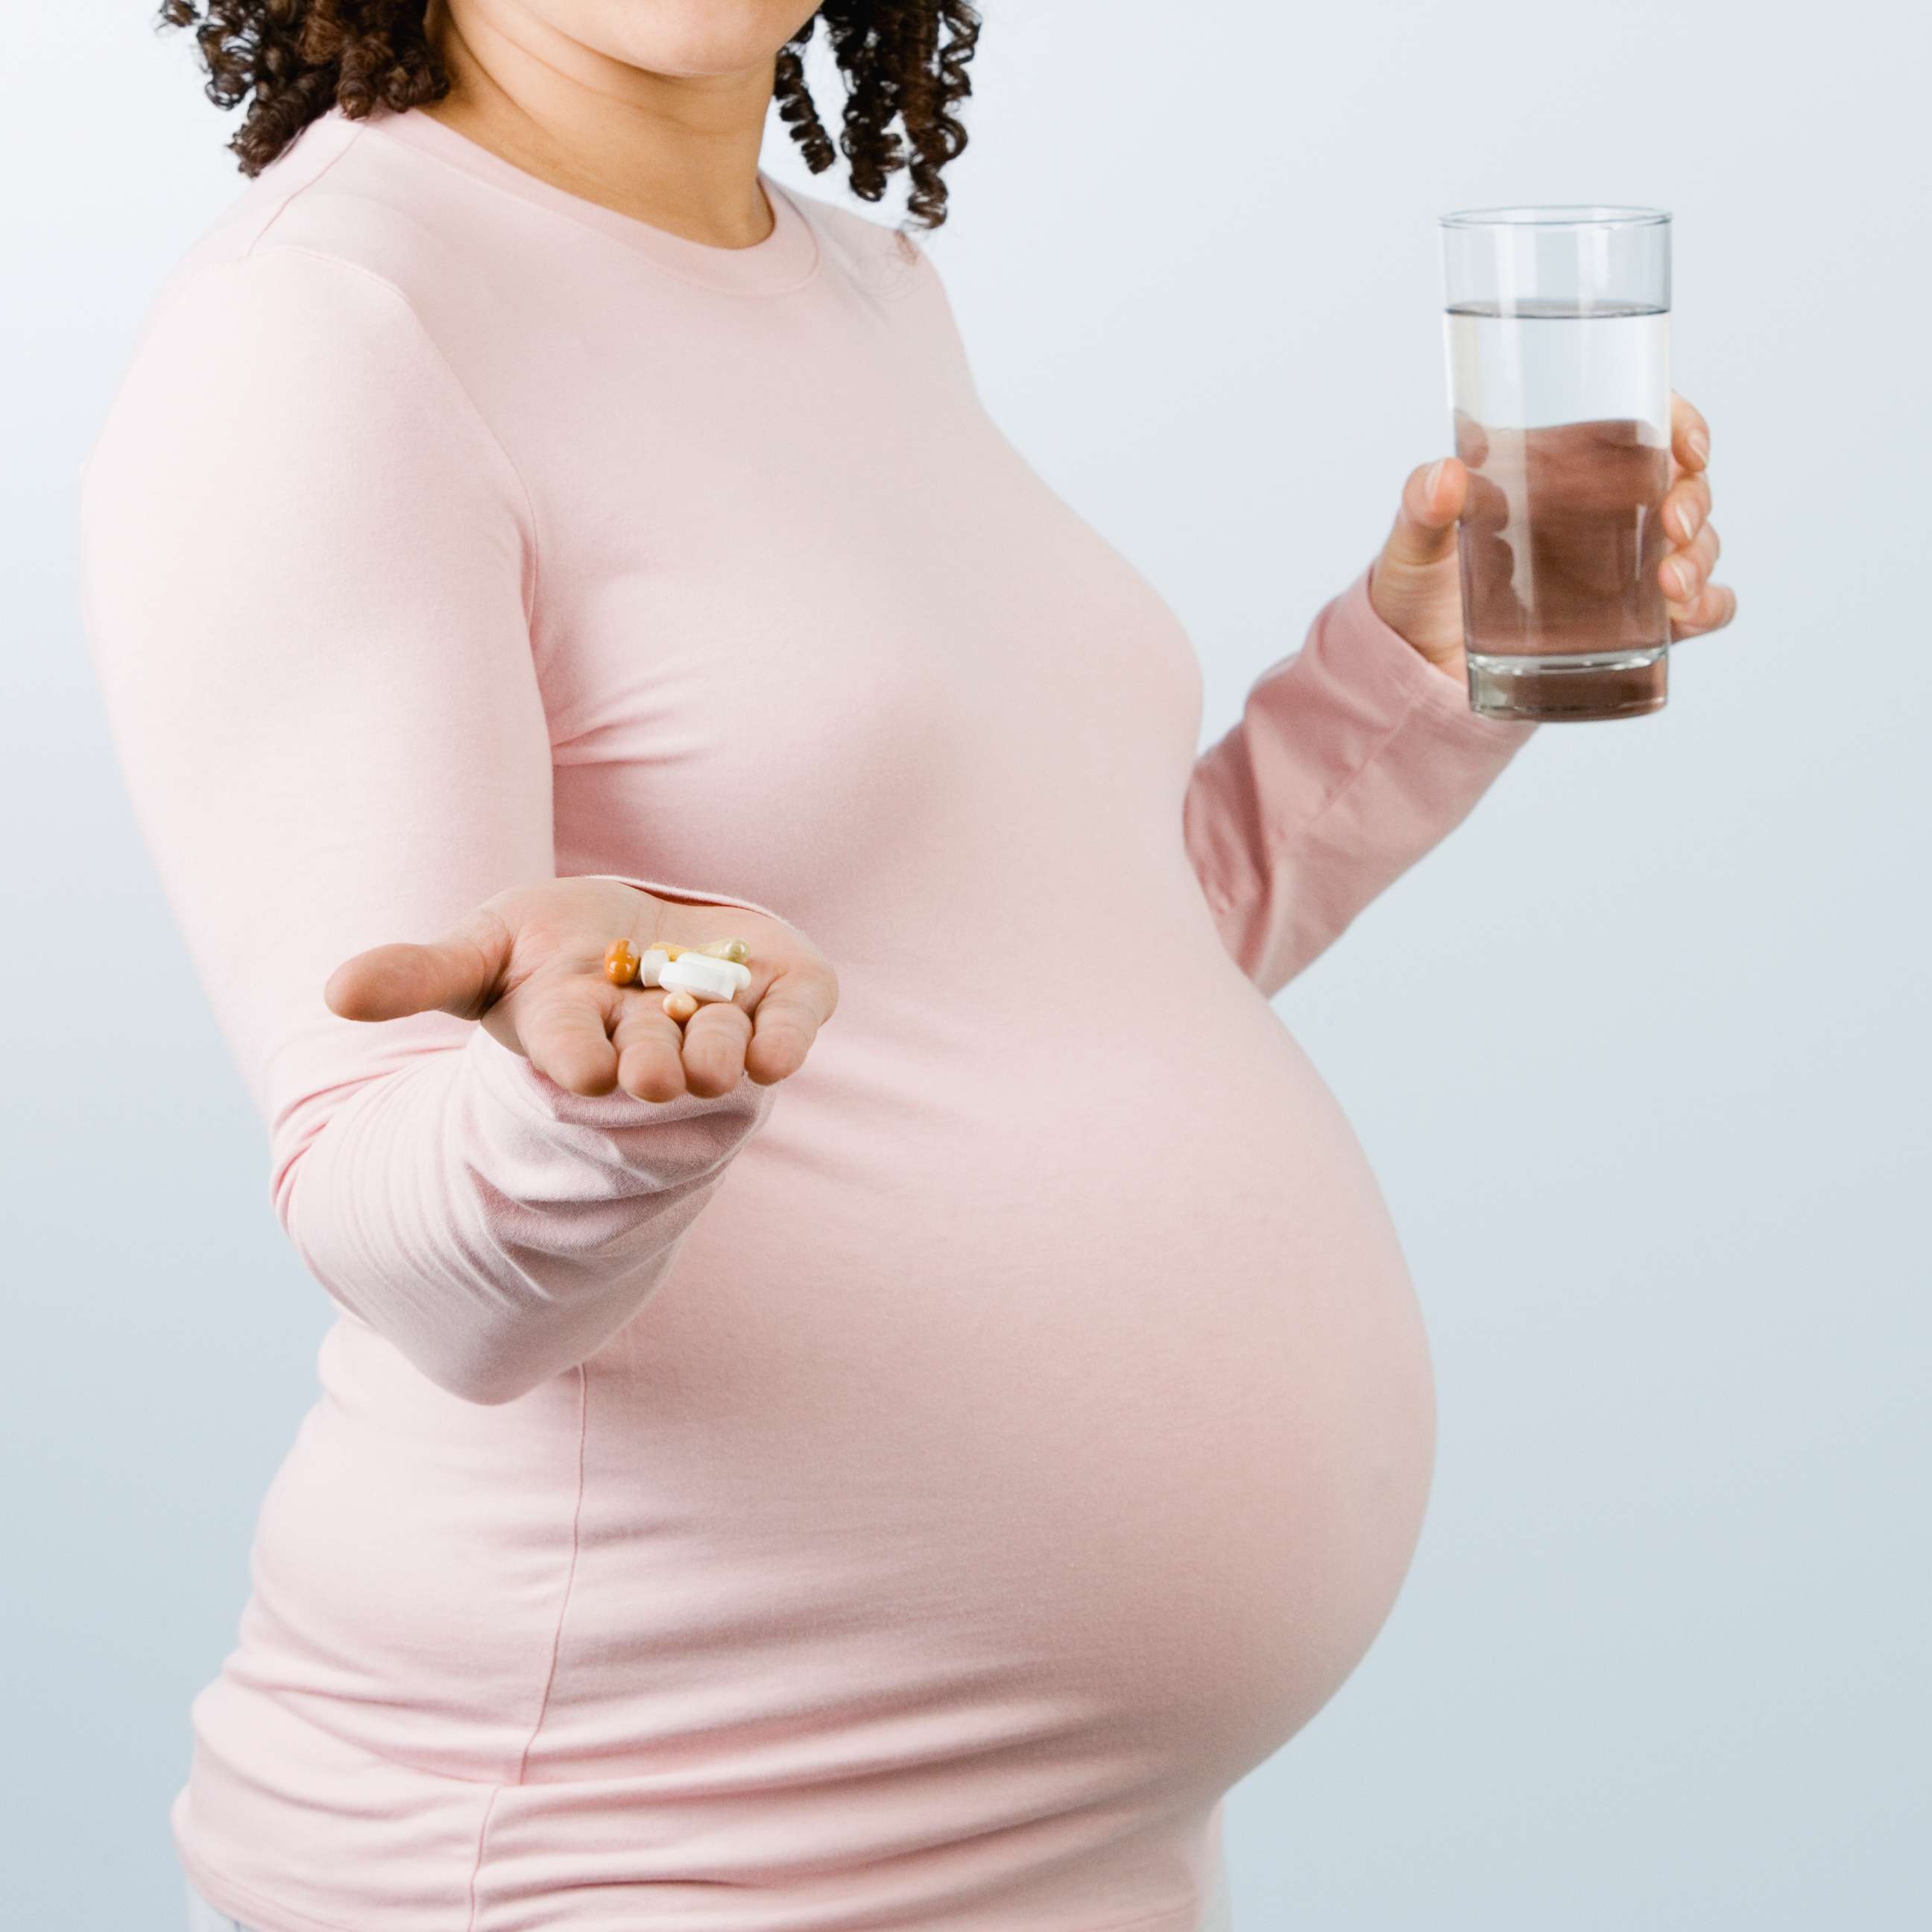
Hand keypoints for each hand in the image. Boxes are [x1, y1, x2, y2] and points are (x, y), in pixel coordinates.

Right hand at [324, 876, 837, 1102]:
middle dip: (654, 1063)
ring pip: (723, 1049)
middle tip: (656, 1075)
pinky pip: (794, 1021)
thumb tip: (335, 994)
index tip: (585, 1072)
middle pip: (651, 1056)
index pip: (572, 1049)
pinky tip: (780, 1054)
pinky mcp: (783, 997)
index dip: (578, 1057)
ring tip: (717, 1057)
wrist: (648, 932)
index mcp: (575, 1032)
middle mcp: (649, 1038)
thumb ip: (421, 973)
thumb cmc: (555, 948)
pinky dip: (790, 1036)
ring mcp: (719, 1022)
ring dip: (719, 1049)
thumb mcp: (486, 949)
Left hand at [1368, 390, 1737, 678]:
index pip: (1642, 431)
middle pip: (1681, 487)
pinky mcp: (1624, 625)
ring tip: (1672, 584)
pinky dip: (1708, 608)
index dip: (1682, 427)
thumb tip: (1445, 476)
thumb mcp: (1413, 542)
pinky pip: (1690, 610)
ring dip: (1701, 557)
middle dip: (1695, 501)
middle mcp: (1601, 518)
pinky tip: (1690, 614)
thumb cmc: (1416, 587)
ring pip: (1694, 546)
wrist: (1414, 667)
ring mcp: (1619, 572)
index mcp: (1562, 476)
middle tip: (1673, 527)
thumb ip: (1422, 507)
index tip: (1689, 450)